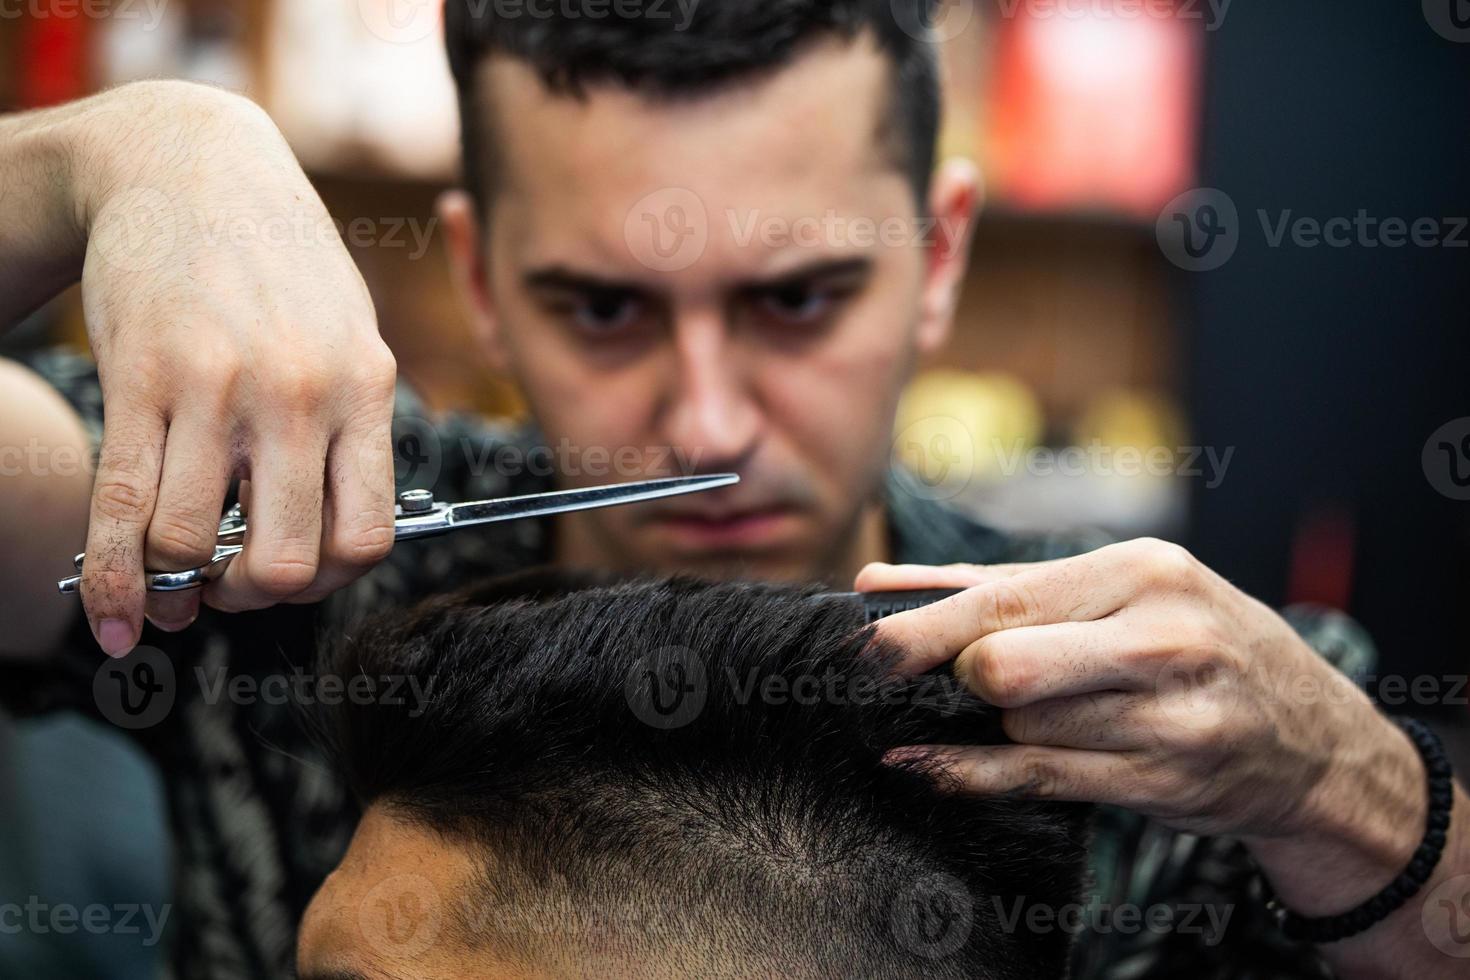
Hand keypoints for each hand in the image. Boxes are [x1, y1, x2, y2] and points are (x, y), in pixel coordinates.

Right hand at [73, 82, 397, 653]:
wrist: (190, 164)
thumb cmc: (280, 262)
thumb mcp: (351, 332)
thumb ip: (352, 427)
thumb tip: (336, 537)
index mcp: (366, 388)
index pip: (368, 539)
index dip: (329, 582)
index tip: (297, 576)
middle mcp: (300, 394)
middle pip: (286, 562)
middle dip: (253, 596)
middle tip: (229, 585)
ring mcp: (217, 387)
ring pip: (190, 544)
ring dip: (176, 586)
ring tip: (172, 580)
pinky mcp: (139, 378)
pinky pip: (123, 509)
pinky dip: (114, 584)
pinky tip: (116, 619)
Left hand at [861, 540, 1469, 971]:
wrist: (1312, 739)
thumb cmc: (1192, 645)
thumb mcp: (1118, 592)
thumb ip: (992, 587)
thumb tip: (874, 586)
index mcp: (1144, 571)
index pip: (1005, 600)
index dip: (920, 629)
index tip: (858, 644)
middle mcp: (1163, 639)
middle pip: (1005, 666)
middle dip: (956, 678)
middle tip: (938, 680)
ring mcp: (1172, 717)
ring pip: (1022, 727)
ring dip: (992, 724)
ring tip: (1009, 712)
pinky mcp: (1165, 781)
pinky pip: (1039, 779)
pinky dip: (969, 773)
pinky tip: (924, 762)